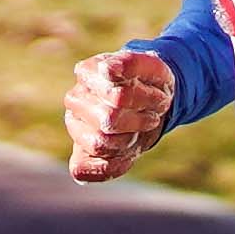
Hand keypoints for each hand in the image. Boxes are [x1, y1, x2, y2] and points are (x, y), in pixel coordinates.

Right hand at [64, 46, 176, 183]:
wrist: (150, 101)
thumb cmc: (148, 83)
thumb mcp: (151, 68)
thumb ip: (131, 64)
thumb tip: (107, 69)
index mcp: (88, 73)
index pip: (118, 97)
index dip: (146, 101)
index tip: (159, 96)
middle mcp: (75, 99)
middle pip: (109, 121)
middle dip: (140, 121)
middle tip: (152, 115)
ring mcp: (75, 126)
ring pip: (99, 144)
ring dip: (130, 140)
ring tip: (140, 129)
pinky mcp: (78, 154)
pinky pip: (82, 169)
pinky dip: (111, 166)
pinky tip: (128, 154)